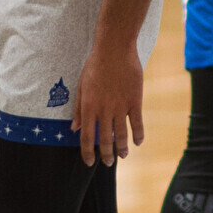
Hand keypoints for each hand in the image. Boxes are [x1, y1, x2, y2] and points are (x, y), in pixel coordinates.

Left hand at [72, 39, 145, 166]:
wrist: (114, 49)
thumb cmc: (95, 65)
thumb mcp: (81, 86)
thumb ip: (79, 109)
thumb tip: (74, 128)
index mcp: (89, 107)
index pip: (87, 137)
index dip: (87, 152)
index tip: (89, 162)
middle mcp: (104, 110)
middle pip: (105, 140)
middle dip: (106, 155)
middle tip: (109, 163)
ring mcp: (121, 106)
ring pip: (122, 135)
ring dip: (122, 148)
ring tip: (123, 156)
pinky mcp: (135, 101)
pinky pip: (137, 123)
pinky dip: (138, 135)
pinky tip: (138, 142)